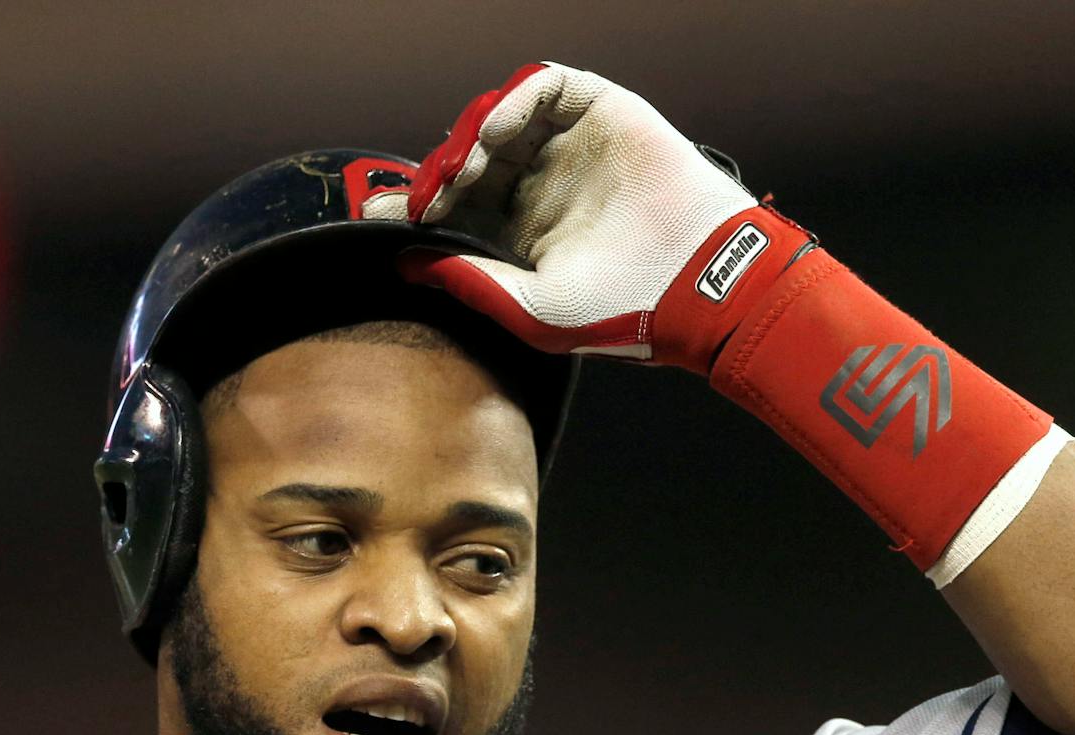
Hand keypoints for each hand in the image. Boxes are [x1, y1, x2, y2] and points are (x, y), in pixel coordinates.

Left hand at [368, 62, 807, 373]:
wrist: (696, 280)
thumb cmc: (621, 307)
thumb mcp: (528, 307)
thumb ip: (466, 281)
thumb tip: (403, 262)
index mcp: (519, 234)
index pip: (453, 209)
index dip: (415, 207)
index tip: (378, 218)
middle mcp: (538, 186)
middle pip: (467, 159)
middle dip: (437, 174)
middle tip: (422, 196)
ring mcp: (566, 147)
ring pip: (498, 120)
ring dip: (469, 137)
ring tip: (463, 169)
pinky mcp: (597, 112)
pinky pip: (542, 86)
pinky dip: (511, 100)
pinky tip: (495, 133)